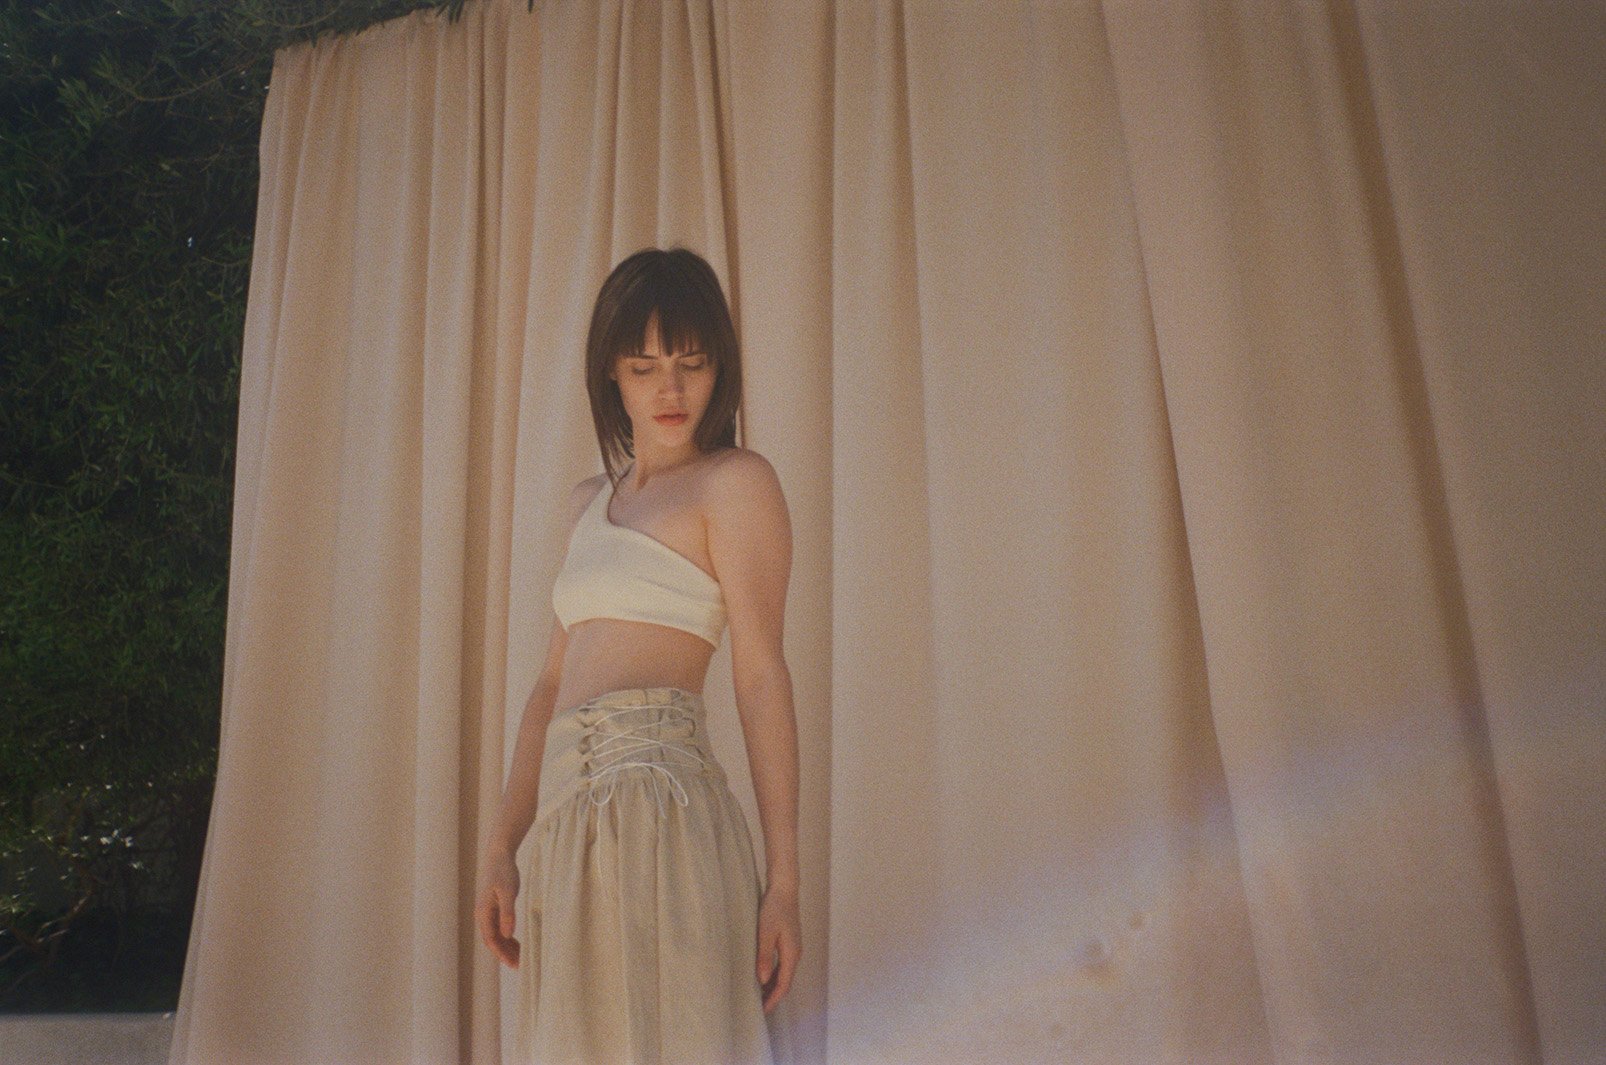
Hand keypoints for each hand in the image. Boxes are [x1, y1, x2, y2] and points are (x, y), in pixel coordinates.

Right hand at [476, 847, 520, 968]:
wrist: (499, 854)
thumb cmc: (503, 871)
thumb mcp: (508, 891)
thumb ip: (508, 913)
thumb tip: (508, 935)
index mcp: (483, 913)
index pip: (491, 940)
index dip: (501, 954)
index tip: (513, 964)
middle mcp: (482, 915)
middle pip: (493, 941)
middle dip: (505, 954)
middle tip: (520, 966)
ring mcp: (487, 912)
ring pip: (496, 936)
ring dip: (506, 947)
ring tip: (519, 958)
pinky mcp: (493, 908)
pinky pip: (498, 928)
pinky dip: (507, 937)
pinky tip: (516, 942)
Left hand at [755, 881, 800, 1012]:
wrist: (784, 889)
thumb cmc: (774, 909)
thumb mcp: (765, 932)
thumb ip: (764, 956)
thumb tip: (762, 980)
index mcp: (792, 954)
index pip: (784, 985)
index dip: (773, 999)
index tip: (762, 1011)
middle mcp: (795, 954)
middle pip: (785, 982)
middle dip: (773, 996)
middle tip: (758, 1008)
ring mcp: (793, 948)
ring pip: (784, 974)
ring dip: (773, 986)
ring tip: (758, 995)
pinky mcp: (789, 942)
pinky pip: (782, 965)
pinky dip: (773, 975)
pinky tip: (763, 976)